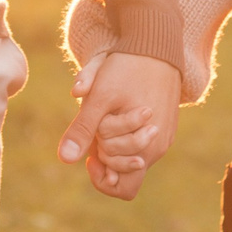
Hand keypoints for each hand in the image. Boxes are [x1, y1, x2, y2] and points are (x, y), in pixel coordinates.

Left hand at [60, 50, 179, 200]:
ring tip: (108, 116)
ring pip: (134, 156)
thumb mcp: (99, 98)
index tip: (91, 154)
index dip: (101, 178)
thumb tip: (65, 159)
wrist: (156, 43)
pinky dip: (128, 134)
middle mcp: (158, 148)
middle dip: (107, 156)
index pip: (122, 189)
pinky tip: (120, 110)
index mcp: (145, 147)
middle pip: (126, 173)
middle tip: (97, 128)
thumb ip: (82, 130)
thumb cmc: (126, 69)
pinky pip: (144, 142)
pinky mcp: (167, 125)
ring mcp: (164, 136)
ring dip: (116, 144)